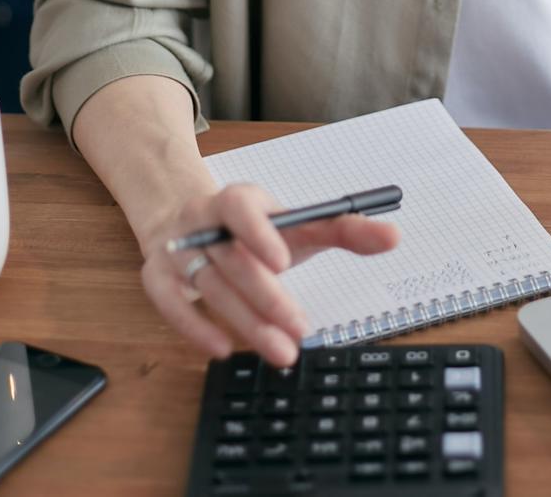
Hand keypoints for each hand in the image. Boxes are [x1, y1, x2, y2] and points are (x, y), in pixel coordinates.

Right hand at [140, 184, 399, 365]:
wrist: (193, 223)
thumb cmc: (257, 230)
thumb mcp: (299, 225)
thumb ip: (344, 230)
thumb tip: (394, 236)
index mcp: (236, 200)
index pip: (241, 208)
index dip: (259, 233)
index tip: (284, 263)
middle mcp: (201, 222)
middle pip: (231, 261)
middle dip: (267, 298)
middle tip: (300, 328)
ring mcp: (177, 249)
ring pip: (208, 287)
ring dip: (245, 322)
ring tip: (282, 351)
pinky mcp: (157, 276)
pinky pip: (170, 304)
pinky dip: (194, 327)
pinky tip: (223, 350)